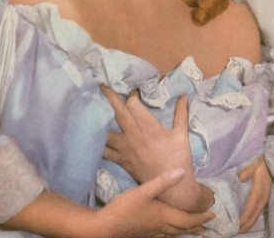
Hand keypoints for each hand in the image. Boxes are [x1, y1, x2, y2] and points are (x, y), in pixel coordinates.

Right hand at [97, 168, 215, 237]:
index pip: (187, 219)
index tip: (212, 215)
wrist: (106, 228)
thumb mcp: (144, 191)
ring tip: (194, 229)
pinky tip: (167, 232)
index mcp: (163, 215)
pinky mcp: (144, 235)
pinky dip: (172, 234)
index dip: (200, 217)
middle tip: (207, 224)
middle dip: (196, 225)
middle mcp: (161, 226)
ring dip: (185, 230)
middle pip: (182, 228)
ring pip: (173, 233)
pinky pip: (164, 236)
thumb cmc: (125, 208)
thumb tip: (182, 171)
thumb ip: (163, 181)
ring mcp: (152, 233)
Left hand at [101, 86, 212, 212]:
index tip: (134, 91)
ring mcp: (126, 149)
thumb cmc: (179, 159)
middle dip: (109, 97)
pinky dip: (98, 142)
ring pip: (107, 131)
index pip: (134, 105)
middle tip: (101, 84)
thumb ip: (181, 113)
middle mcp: (135, 136)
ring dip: (98, 118)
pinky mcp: (122, 161)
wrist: (173, 189)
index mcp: (149, 128)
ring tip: (89, 107)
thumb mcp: (182, 134)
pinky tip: (90, 134)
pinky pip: (105, 151)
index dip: (132, 95)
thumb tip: (184, 95)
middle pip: (118, 113)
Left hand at [237, 158, 271, 233]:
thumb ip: (248, 171)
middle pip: (253, 216)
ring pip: (256, 216)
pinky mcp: (264, 199)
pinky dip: (252, 219)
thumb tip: (241, 178)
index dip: (243, 218)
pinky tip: (247, 222)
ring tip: (239, 230)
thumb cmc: (262, 164)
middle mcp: (262, 199)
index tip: (236, 226)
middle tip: (234, 232)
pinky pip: (257, 213)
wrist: (273, 163)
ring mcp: (264, 200)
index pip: (250, 209)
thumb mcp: (255, 164)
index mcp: (259, 192)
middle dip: (245, 226)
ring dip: (248, 224)